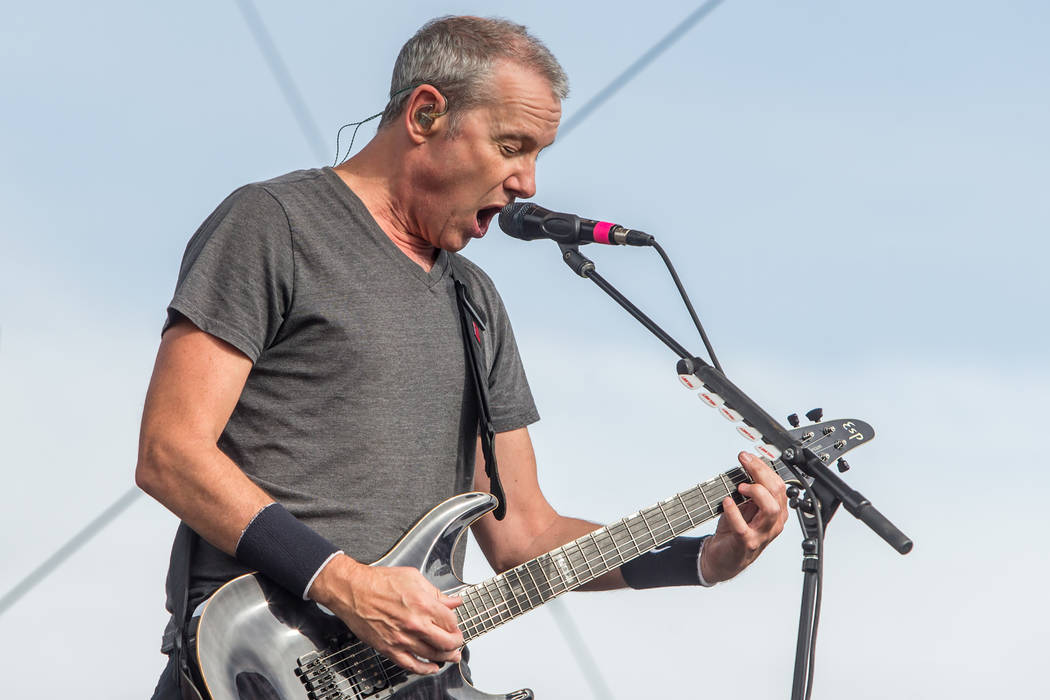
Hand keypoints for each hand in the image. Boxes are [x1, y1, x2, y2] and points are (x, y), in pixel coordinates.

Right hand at [307, 555, 463, 674]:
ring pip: (432, 655)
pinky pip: (411, 665)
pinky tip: (432, 668)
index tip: (456, 626)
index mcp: (423, 604)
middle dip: (456, 644)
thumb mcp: (413, 578)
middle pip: (446, 642)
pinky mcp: (389, 648)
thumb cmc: (379, 581)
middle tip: (458, 642)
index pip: (451, 622)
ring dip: (446, 657)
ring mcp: (402, 638)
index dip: (456, 625)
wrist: (353, 590)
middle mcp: (415, 623)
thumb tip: (453, 601)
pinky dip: (425, 669)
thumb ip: (436, 593)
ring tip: (451, 656)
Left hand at [700, 451, 788, 583]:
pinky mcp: (746, 543)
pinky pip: (743, 526)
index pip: (778, 485)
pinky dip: (734, 511)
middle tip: (745, 462)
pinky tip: (727, 502)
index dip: (763, 468)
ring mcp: (761, 534)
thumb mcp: (745, 508)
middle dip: (761, 472)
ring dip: (756, 492)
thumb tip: (746, 467)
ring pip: (771, 509)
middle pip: (777, 493)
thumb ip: (749, 492)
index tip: (748, 457)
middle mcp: (773, 523)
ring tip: (741, 486)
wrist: (723, 559)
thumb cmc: (734, 532)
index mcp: (776, 512)